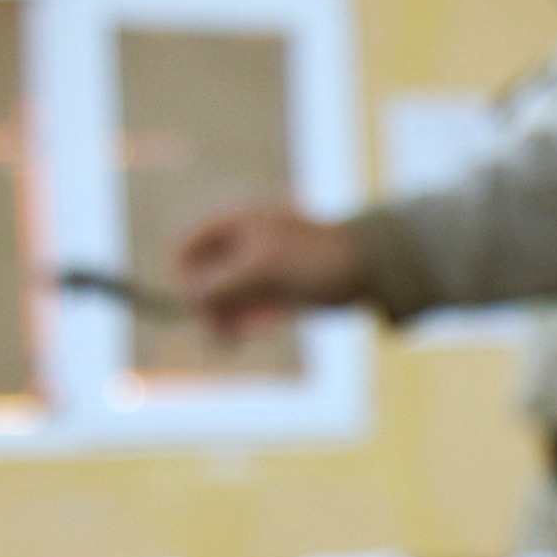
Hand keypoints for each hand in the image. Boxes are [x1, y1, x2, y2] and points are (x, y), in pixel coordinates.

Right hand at [175, 207, 369, 338]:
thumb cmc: (317, 258)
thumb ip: (219, 285)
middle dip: (209, 307)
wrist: (371, 266)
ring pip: (223, 297)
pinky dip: (250, 320)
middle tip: (226, 336)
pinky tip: (270, 326)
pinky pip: (246, 307)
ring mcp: (257, 264)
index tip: (201, 308)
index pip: (184, 249)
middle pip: (200, 278)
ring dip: (228, 319)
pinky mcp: (274, 286)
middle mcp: (240, 240)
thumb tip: (189, 302)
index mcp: (234, 221)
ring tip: (248, 335)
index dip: (184, 281)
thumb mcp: (261, 270)